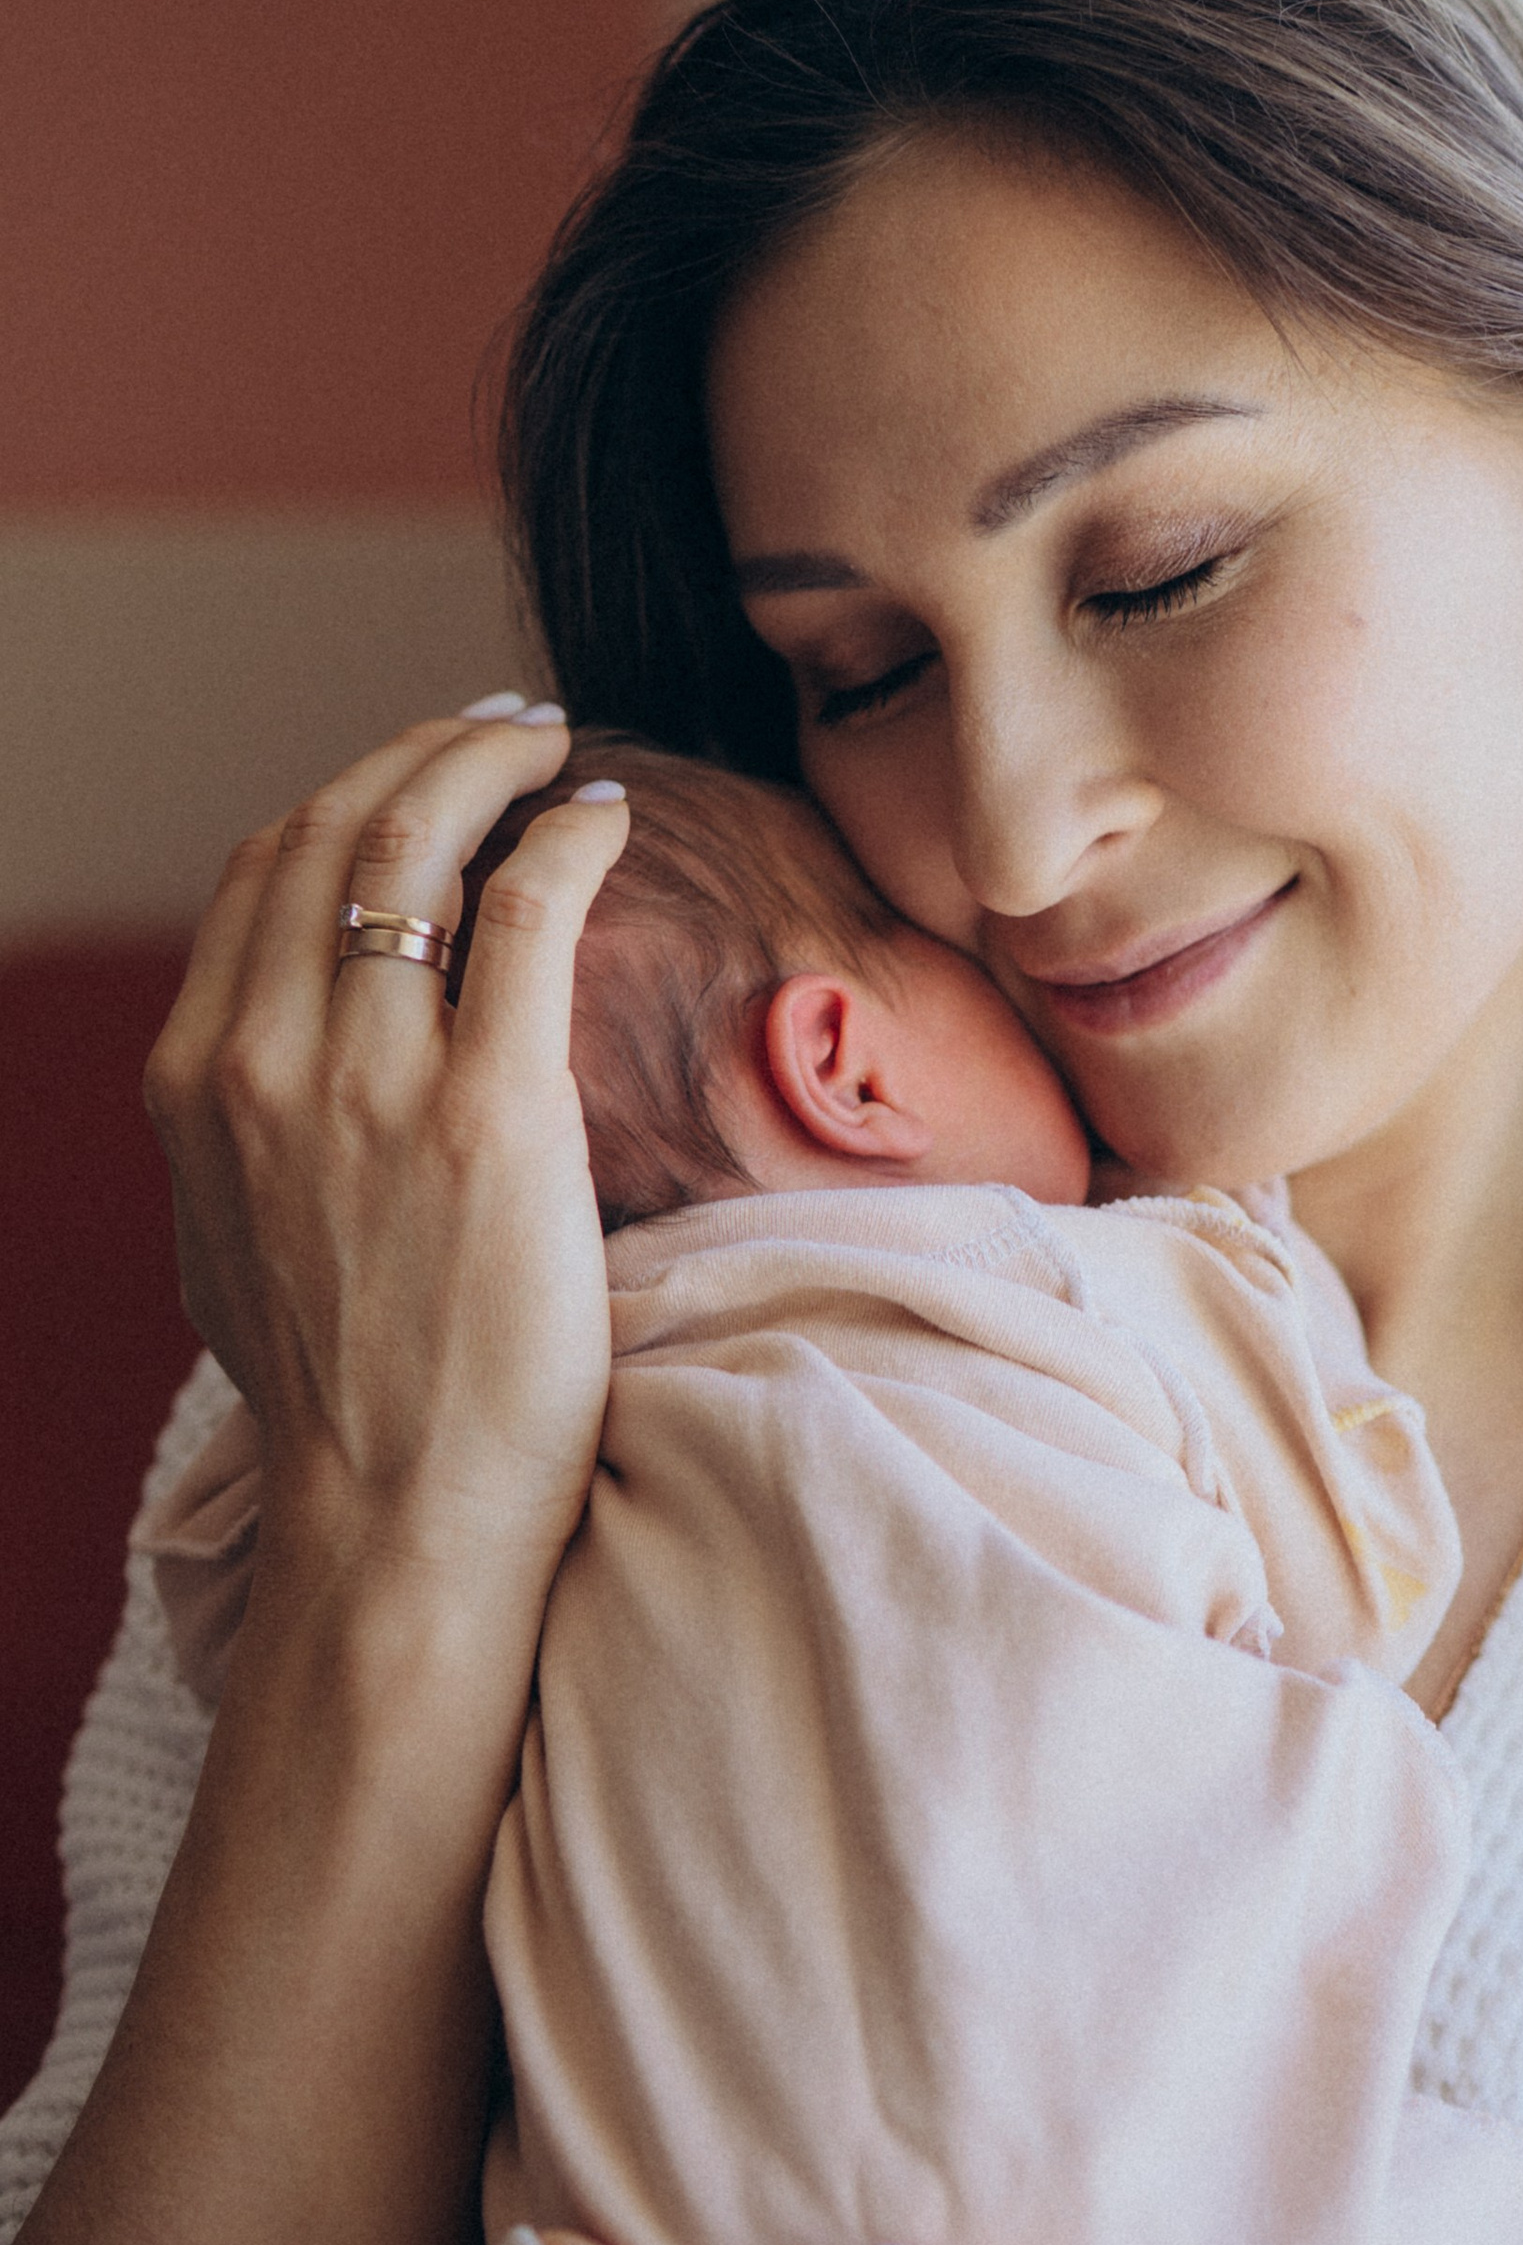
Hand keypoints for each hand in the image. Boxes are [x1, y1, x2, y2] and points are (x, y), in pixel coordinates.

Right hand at [144, 700, 629, 1577]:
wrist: (397, 1515)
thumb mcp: (233, 1239)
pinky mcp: (490, 1116)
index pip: (259, 873)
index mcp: (194, 1082)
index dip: (347, 794)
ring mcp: (370, 1085)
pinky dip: (568, 839)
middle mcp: (262, 1061)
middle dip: (424, 753)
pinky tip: (605, 819)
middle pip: (336, 832)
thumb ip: (245, 1128)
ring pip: (422, 849)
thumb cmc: (343, 1395)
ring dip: (494, 770)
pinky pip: (528, 913)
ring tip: (556, 753)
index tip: (420, 771)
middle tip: (504, 729)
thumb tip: (277, 1058)